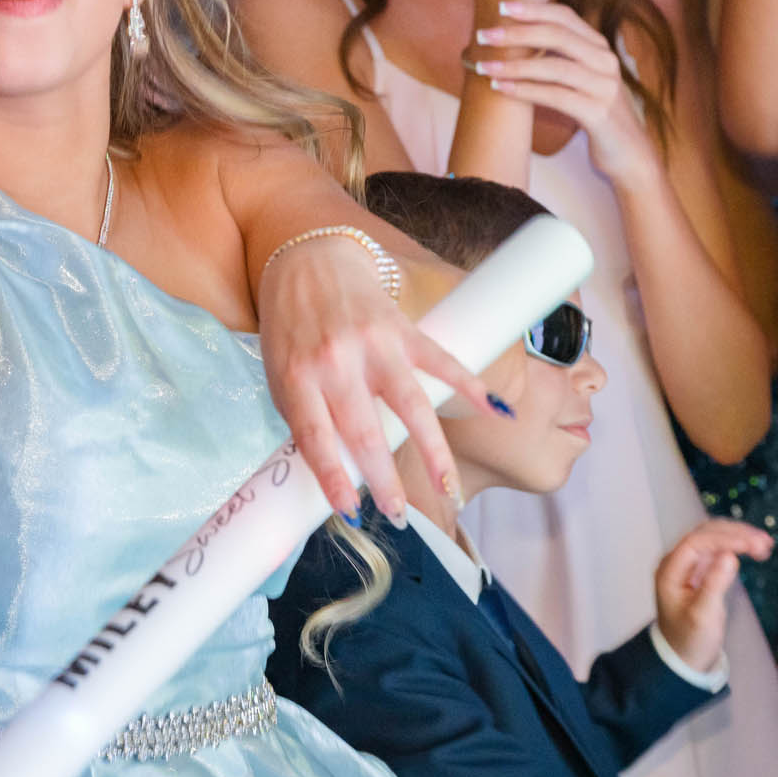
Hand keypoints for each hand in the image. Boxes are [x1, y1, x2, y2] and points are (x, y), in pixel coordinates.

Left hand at [258, 237, 491, 521]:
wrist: (308, 262)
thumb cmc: (292, 330)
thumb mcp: (282, 374)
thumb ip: (305, 418)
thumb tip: (334, 474)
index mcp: (298, 376)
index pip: (316, 436)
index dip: (334, 475)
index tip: (351, 511)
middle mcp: (336, 361)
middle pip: (365, 430)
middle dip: (384, 478)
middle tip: (399, 515)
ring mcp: (373, 344)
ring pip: (410, 404)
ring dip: (431, 451)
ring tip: (446, 488)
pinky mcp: (403, 329)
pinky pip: (441, 361)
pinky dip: (470, 385)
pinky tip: (495, 410)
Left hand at [470, 1, 660, 188]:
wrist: (628, 154)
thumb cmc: (594, 114)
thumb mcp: (580, 80)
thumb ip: (559, 59)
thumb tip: (515, 41)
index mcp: (599, 48)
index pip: (565, 16)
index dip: (533, 8)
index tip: (501, 6)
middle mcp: (606, 61)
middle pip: (558, 35)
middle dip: (517, 33)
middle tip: (483, 35)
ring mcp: (605, 87)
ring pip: (555, 66)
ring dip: (515, 65)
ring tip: (484, 66)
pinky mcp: (599, 114)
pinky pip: (557, 97)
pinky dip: (526, 91)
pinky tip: (501, 89)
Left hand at [651, 518, 770, 671]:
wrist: (683, 656)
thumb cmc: (690, 640)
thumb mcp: (703, 617)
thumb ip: (714, 585)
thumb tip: (730, 556)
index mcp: (669, 571)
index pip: (696, 542)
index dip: (724, 538)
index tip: (751, 544)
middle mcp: (675, 562)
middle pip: (705, 533)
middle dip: (735, 534)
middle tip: (765, 544)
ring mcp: (687, 564)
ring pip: (713, 537)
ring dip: (738, 536)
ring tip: (765, 545)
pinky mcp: (699, 568)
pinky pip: (718, 548)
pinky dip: (737, 545)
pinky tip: (757, 550)